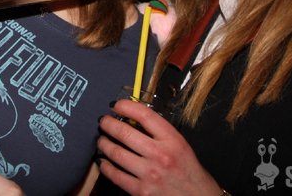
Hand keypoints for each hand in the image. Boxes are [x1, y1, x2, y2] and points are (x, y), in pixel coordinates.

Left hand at [96, 98, 222, 195]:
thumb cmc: (190, 172)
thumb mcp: (181, 145)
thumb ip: (160, 133)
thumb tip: (135, 122)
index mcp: (172, 140)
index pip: (144, 115)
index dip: (126, 106)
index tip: (117, 105)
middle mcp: (160, 155)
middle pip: (125, 133)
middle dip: (108, 124)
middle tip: (103, 121)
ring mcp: (149, 174)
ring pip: (116, 153)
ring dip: (104, 144)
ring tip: (101, 139)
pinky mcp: (141, 191)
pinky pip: (116, 176)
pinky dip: (106, 166)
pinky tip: (103, 162)